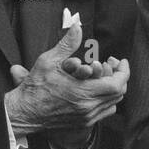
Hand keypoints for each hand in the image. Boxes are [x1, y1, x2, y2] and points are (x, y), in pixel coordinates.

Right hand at [5, 24, 128, 134]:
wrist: (25, 112)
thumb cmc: (35, 87)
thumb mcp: (49, 61)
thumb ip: (67, 44)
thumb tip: (77, 26)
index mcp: (83, 93)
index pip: (116, 84)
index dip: (123, 71)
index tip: (121, 60)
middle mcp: (88, 108)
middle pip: (118, 93)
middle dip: (120, 76)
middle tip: (114, 65)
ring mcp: (87, 117)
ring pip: (113, 103)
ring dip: (114, 89)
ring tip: (108, 76)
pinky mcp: (83, 123)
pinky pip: (105, 111)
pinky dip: (107, 100)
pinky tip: (99, 90)